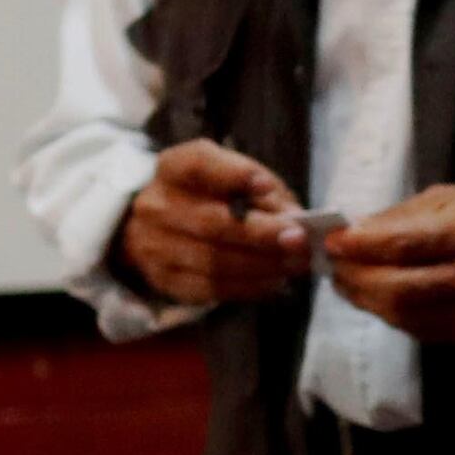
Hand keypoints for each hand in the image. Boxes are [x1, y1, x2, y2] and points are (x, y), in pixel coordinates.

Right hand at [118, 140, 313, 305]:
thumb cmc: (212, 197)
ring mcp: (155, 245)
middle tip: (299, 239)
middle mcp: (157, 205)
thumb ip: (265, 192)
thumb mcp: (238, 179)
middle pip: (211, 222)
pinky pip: (211, 288)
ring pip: (214, 261)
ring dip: (261, 265)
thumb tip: (294, 219)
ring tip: (294, 263)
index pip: (198, 165)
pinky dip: (248, 287)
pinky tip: (273, 281)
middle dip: (261, 233)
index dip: (233, 174)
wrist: (165, 227)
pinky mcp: (165, 279)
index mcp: (174, 167)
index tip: (266, 185)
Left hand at [321, 181, 454, 341]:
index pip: (404, 244)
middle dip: (357, 280)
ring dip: (369, 302)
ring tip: (349, 286)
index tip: (333, 243)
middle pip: (399, 289)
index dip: (362, 247)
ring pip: (406, 316)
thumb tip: (357, 231)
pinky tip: (380, 302)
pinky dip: (393, 317)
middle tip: (335, 269)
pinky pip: (422, 330)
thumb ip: (404, 216)